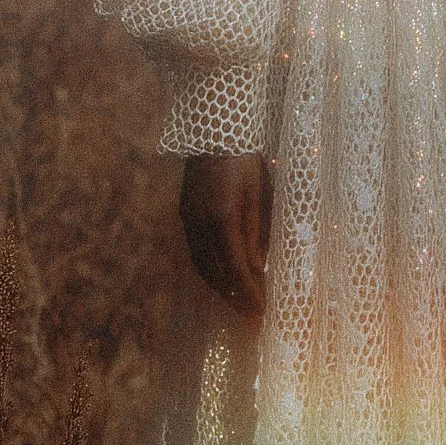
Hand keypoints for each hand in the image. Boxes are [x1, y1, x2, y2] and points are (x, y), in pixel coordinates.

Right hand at [180, 153, 273, 315]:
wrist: (215, 131)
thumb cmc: (246, 161)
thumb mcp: (261, 194)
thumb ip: (257, 233)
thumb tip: (258, 267)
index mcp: (223, 219)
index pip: (236, 269)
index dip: (249, 293)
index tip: (261, 310)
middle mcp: (200, 224)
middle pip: (214, 274)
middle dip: (233, 297)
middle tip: (251, 313)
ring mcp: (188, 219)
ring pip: (201, 266)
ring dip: (220, 287)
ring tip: (239, 300)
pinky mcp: (184, 214)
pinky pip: (196, 252)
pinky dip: (210, 269)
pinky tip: (224, 274)